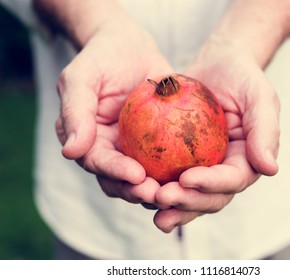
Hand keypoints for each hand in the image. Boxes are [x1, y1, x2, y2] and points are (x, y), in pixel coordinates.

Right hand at [55, 19, 172, 205]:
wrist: (130, 47)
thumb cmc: (102, 57)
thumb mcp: (81, 77)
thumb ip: (75, 112)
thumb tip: (70, 152)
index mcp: (88, 140)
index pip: (98, 162)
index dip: (115, 173)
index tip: (137, 176)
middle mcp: (110, 150)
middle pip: (121, 181)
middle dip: (138, 192)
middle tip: (160, 194)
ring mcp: (135, 149)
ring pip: (145, 179)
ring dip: (160, 190)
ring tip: (179, 192)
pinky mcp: (158, 144)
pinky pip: (168, 161)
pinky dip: (178, 173)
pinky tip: (197, 174)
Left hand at [153, 43, 279, 232]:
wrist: (218, 65)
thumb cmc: (241, 77)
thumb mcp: (259, 97)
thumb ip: (265, 131)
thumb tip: (270, 169)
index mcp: (246, 161)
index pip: (232, 180)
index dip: (211, 185)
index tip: (186, 178)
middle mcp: (225, 171)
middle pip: (209, 197)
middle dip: (187, 203)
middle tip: (161, 197)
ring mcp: (203, 168)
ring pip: (188, 196)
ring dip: (169, 205)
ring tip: (146, 201)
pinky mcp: (181, 160)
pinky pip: (167, 178)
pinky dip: (153, 186)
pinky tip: (134, 187)